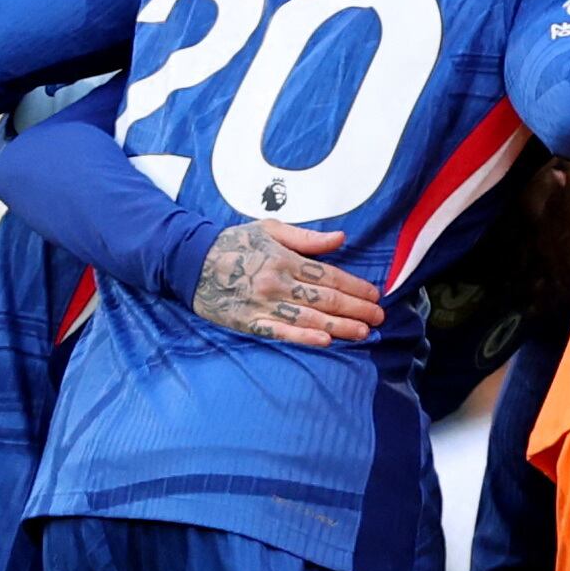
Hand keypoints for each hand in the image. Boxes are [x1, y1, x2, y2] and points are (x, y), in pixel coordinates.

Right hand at [192, 219, 385, 345]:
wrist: (189, 261)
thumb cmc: (233, 242)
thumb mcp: (269, 229)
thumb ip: (307, 238)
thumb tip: (341, 238)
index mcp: (284, 258)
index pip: (329, 275)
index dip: (355, 286)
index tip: (375, 294)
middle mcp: (277, 282)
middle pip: (325, 298)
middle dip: (356, 308)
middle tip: (380, 316)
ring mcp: (263, 304)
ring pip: (309, 318)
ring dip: (339, 326)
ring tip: (364, 331)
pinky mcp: (249, 322)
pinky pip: (281, 332)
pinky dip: (304, 337)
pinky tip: (325, 341)